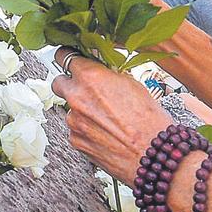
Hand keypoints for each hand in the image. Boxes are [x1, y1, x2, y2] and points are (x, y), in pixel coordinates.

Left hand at [51, 48, 173, 184]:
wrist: (153, 155)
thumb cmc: (150, 121)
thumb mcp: (133, 84)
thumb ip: (109, 75)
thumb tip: (101, 71)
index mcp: (91, 77)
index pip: (65, 56)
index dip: (69, 57)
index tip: (70, 60)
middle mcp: (77, 97)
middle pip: (58, 83)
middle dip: (69, 84)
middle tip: (85, 89)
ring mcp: (74, 121)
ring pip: (70, 109)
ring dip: (83, 110)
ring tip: (108, 119)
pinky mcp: (75, 141)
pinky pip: (76, 129)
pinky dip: (87, 130)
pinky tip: (106, 133)